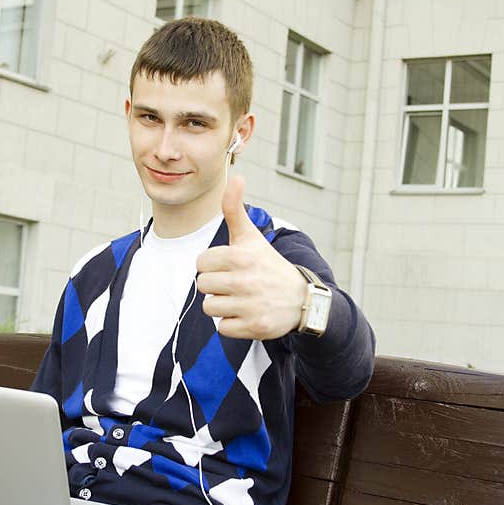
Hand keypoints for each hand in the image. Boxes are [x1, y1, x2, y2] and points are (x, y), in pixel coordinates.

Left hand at [195, 175, 306, 339]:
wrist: (303, 299)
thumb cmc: (269, 265)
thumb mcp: (252, 237)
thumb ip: (235, 209)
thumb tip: (236, 177)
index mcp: (239, 256)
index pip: (200, 263)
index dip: (212, 265)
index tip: (229, 266)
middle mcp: (244, 281)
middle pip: (203, 285)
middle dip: (216, 286)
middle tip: (236, 284)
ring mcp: (249, 305)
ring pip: (210, 308)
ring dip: (222, 305)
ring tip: (241, 299)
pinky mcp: (253, 327)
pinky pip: (222, 328)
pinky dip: (232, 324)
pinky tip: (247, 313)